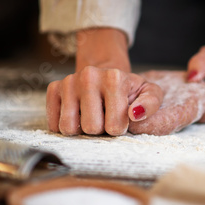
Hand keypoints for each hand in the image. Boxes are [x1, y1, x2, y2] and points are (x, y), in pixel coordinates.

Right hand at [46, 67, 163, 135]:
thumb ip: (150, 104)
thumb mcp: (149, 93)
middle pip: (91, 128)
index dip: (119, 129)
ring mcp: (69, 82)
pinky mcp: (54, 89)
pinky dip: (65, 126)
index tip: (121, 118)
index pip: (115, 127)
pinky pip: (53, 124)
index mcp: (114, 78)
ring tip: (92, 116)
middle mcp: (89, 76)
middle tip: (105, 117)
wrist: (106, 75)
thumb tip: (135, 114)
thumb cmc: (129, 90)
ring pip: (68, 128)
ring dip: (81, 129)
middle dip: (100, 130)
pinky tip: (77, 115)